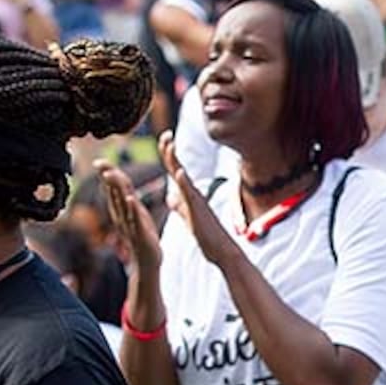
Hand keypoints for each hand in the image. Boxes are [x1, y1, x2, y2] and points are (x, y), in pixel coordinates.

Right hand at [95, 159, 163, 271]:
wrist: (147, 262)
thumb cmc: (141, 236)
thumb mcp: (134, 215)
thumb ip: (127, 199)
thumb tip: (121, 185)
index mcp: (121, 211)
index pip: (114, 188)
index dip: (107, 174)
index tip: (99, 161)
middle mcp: (122, 216)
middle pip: (114, 193)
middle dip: (108, 177)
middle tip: (99, 163)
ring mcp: (130, 225)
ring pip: (122, 204)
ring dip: (116, 189)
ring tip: (110, 175)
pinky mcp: (141, 234)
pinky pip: (135, 219)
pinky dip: (132, 208)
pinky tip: (129, 198)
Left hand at [160, 131, 240, 268]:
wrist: (221, 251)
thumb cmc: (206, 236)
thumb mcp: (188, 218)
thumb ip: (179, 206)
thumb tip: (170, 197)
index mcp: (188, 195)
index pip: (175, 170)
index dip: (168, 154)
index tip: (165, 137)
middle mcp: (192, 193)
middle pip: (177, 167)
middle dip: (170, 150)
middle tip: (166, 133)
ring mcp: (196, 201)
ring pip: (183, 176)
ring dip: (175, 160)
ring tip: (170, 144)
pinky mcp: (199, 211)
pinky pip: (190, 195)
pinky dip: (184, 183)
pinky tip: (179, 172)